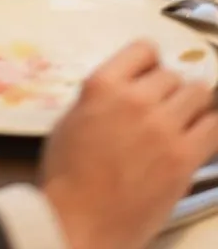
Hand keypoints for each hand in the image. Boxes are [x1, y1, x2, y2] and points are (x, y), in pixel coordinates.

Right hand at [42, 41, 217, 248]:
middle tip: (162, 108)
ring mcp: (163, 127)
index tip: (150, 75)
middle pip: (172, 75)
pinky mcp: (183, 158)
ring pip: (197, 94)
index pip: (144, 49)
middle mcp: (137, 99)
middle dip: (168, 89)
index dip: (149, 62)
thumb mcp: (72, 118)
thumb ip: (102, 98)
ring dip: (191, 104)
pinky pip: (212, 126)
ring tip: (183, 120)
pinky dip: (208, 126)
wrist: (79, 221)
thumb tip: (126, 91)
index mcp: (104, 84)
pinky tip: (199, 134)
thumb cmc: (67, 175)